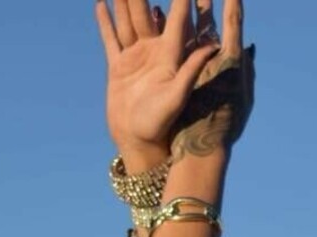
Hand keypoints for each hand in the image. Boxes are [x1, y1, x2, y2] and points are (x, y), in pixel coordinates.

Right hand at [95, 0, 248, 162]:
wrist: (140, 143)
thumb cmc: (163, 124)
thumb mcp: (179, 95)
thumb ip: (192, 69)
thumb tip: (214, 46)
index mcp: (170, 56)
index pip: (177, 19)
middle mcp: (153, 53)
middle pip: (147, 13)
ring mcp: (135, 59)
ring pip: (128, 21)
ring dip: (124, 0)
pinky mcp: (118, 68)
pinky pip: (111, 39)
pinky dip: (105, 22)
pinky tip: (102, 4)